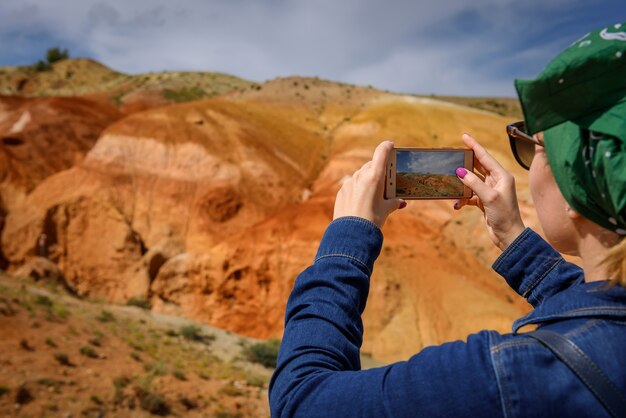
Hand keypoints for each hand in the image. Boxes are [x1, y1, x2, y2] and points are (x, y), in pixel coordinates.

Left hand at [333, 141, 405, 228]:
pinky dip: (358, 187)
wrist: (351, 233)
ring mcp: (349, 183)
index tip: (390, 145)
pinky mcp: (342, 191)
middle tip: (386, 177)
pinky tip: (362, 199)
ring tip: (375, 191)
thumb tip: (400, 202)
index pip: (381, 153)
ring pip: (361, 174)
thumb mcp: (387, 210)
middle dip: (379, 169)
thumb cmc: (372, 220)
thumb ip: (394, 202)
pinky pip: (352, 184)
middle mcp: (360, 176)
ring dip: (368, 178)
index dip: (387, 147)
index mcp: (375, 177)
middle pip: (371, 165)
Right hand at [454, 133, 524, 250]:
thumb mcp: (489, 197)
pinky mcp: (484, 201)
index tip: (464, 136)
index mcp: (502, 176)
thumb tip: (460, 172)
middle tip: (454, 154)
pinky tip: (457, 204)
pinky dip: (463, 198)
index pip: (485, 157)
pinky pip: (470, 194)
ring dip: (462, 183)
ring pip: (472, 180)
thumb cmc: (504, 215)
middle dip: (466, 161)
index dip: (474, 146)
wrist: (508, 235)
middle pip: (478, 166)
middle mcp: (496, 181)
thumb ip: (474, 183)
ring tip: (451, 179)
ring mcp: (490, 191)